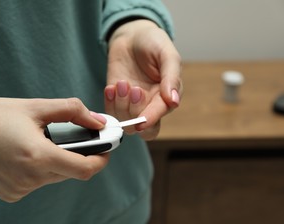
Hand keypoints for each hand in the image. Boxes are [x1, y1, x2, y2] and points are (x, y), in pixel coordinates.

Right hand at [0, 96, 108, 201]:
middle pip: (69, 172)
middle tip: (74, 137)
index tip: (106, 149)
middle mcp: (29, 179)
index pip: (84, 170)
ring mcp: (18, 189)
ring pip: (53, 178)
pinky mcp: (9, 194)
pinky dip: (39, 169)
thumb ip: (72, 111)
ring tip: (41, 141)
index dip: (100, 160)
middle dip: (77, 155)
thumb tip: (98, 121)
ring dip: (57, 161)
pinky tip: (25, 153)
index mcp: (38, 157)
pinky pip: (36, 183)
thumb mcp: (36, 106)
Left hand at [105, 19, 182, 139]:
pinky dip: (109, 102)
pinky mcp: (116, 99)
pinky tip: (112, 87)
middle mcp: (150, 104)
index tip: (142, 121)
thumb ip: (171, 76)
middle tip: (134, 89)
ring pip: (125, 120)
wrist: (132, 35)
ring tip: (122, 83)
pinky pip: (111, 112)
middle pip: (143, 127)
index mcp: (166, 97)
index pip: (160, 116)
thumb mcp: (167, 54)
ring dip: (121, 104)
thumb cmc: (153, 42)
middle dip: (135, 112)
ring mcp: (131, 103)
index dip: (151, 120)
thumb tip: (174, 101)